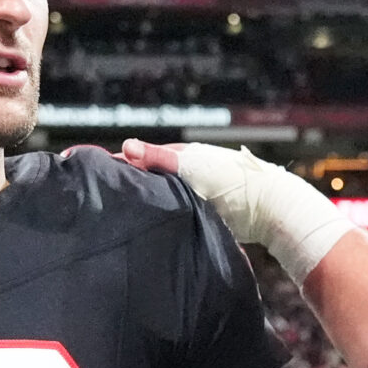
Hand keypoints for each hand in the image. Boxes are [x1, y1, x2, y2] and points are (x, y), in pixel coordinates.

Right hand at [120, 136, 349, 281]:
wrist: (270, 208)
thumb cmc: (232, 183)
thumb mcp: (192, 168)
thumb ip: (160, 159)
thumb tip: (126, 145)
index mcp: (185, 154)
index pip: (144, 156)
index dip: (123, 162)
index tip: (97, 169)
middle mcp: (191, 169)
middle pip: (153, 175)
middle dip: (132, 181)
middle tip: (105, 193)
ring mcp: (200, 189)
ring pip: (165, 193)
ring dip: (148, 199)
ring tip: (124, 210)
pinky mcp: (207, 210)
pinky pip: (177, 209)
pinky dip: (164, 212)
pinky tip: (155, 222)